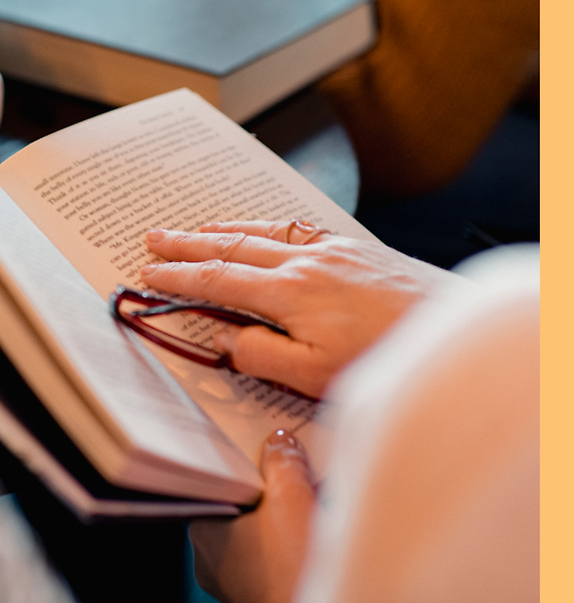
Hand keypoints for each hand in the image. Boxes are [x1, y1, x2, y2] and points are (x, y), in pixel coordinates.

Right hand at [142, 218, 453, 395]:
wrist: (451, 326)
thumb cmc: (387, 357)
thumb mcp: (316, 376)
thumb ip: (262, 355)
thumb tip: (224, 338)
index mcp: (289, 292)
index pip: (218, 281)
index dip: (180, 277)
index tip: (150, 273)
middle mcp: (305, 260)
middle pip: (233, 247)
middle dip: (189, 243)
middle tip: (154, 238)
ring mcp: (332, 249)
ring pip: (263, 232)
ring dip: (222, 230)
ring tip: (194, 229)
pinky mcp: (355, 248)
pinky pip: (295, 227)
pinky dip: (265, 226)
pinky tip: (262, 229)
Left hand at [191, 428, 315, 602]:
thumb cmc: (291, 570)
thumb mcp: (290, 497)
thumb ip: (282, 462)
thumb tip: (279, 442)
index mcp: (202, 527)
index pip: (214, 481)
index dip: (238, 459)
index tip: (258, 441)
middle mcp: (209, 558)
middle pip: (237, 505)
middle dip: (265, 485)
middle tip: (289, 463)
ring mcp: (233, 583)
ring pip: (254, 533)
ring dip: (280, 515)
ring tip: (306, 494)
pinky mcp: (257, 600)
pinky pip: (269, 559)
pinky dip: (287, 542)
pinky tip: (310, 531)